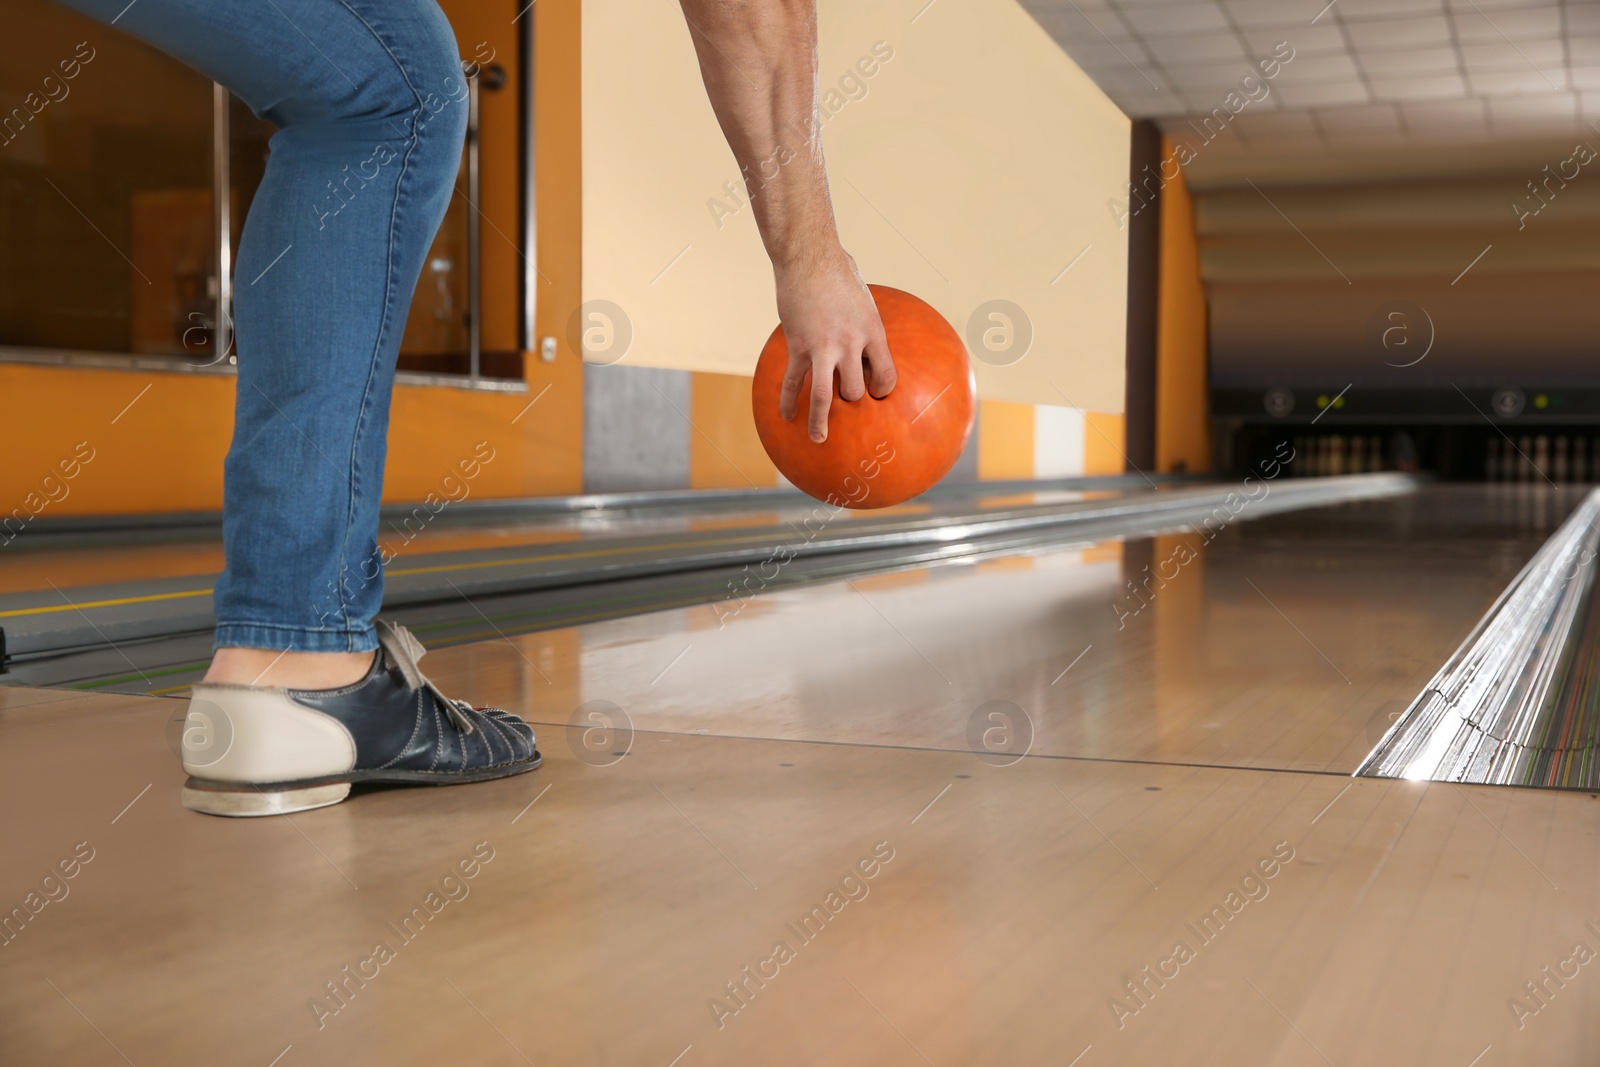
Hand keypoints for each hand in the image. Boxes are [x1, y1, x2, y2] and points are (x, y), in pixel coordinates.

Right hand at [774, 253, 896, 442]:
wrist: (808, 256)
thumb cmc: (838, 271)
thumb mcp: (864, 297)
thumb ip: (865, 323)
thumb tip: (866, 338)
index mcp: (872, 331)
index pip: (886, 375)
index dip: (883, 389)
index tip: (876, 393)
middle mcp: (850, 343)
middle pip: (855, 390)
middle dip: (851, 400)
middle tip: (845, 402)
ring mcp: (822, 347)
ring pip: (824, 396)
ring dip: (822, 422)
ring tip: (819, 439)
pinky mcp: (798, 345)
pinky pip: (793, 380)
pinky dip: (788, 400)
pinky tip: (786, 415)